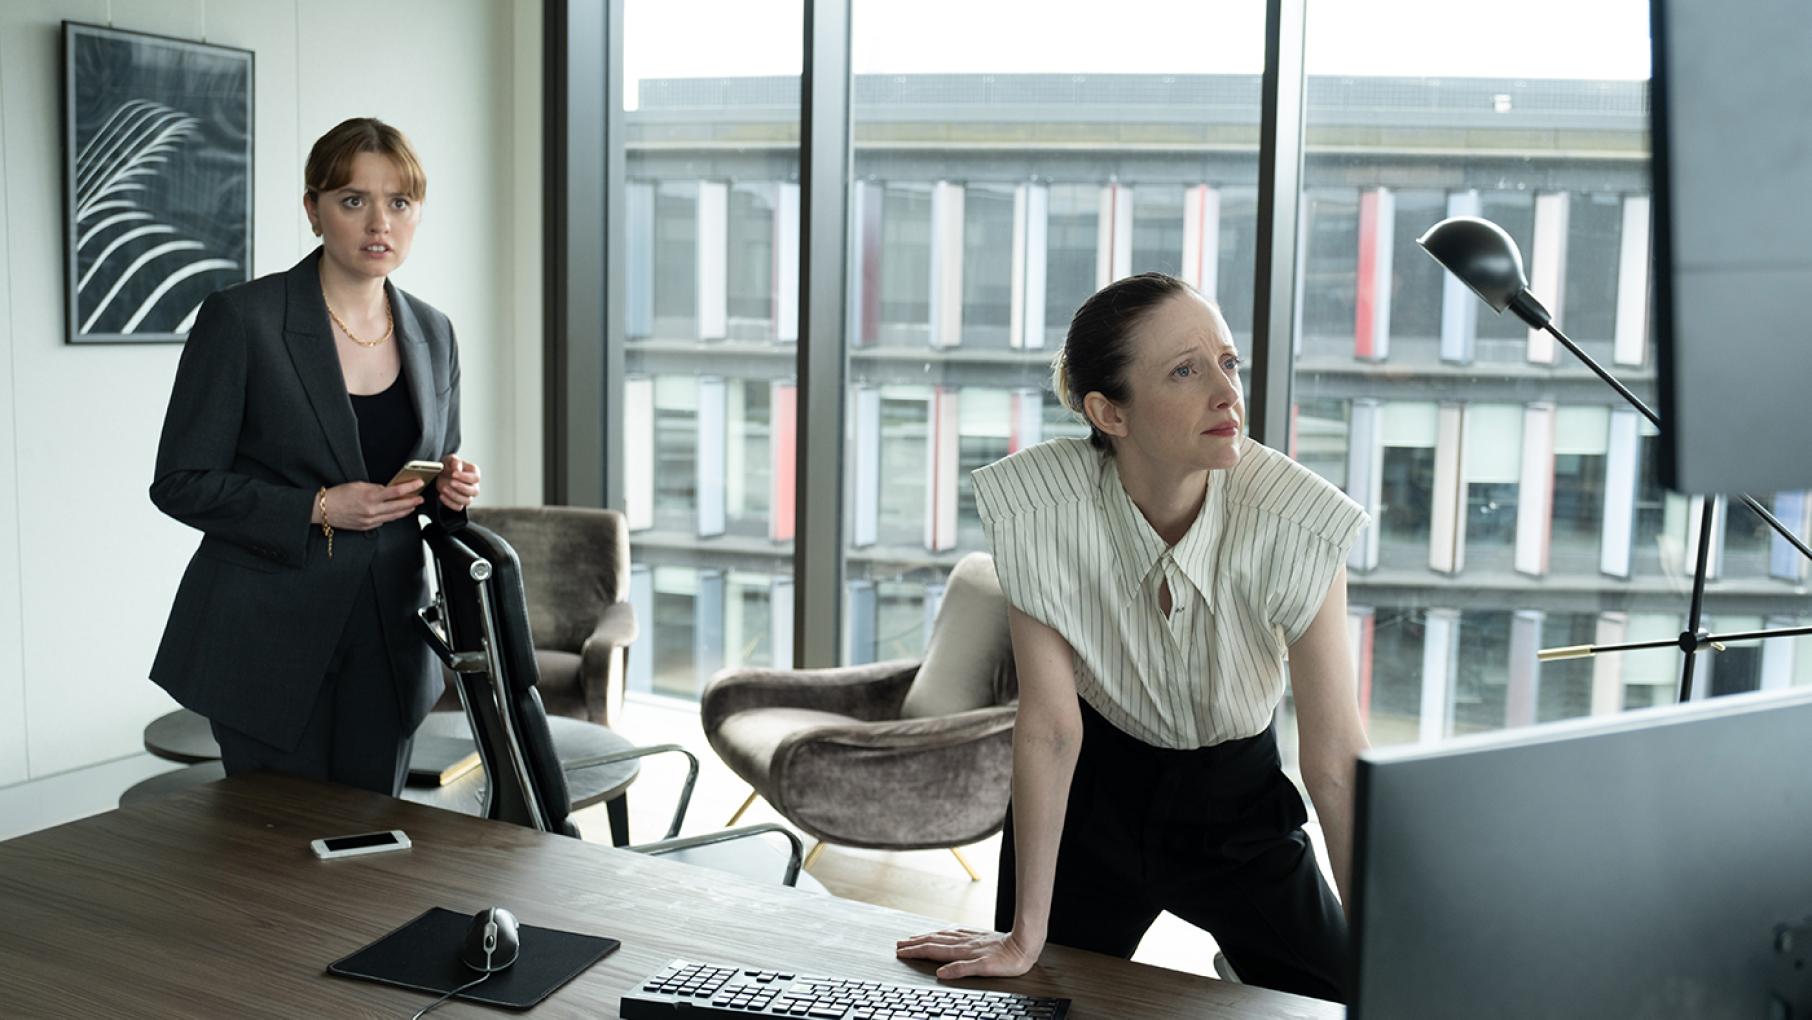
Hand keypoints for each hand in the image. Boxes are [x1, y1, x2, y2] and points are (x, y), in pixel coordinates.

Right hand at [321, 480, 423, 530]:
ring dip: (405, 511)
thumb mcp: (358, 485)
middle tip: (420, 498)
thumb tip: (388, 489)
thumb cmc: (338, 495)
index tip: (418, 483)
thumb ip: (375, 487)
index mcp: (370, 497)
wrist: (323, 510)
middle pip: (399, 506)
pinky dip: (392, 516)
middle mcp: (372, 510)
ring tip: (412, 506)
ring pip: (394, 516)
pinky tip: (396, 512)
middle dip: (412, 502)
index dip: (410, 487)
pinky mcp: (367, 527)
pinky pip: (384, 521)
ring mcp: (370, 520)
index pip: (396, 492)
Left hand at [436, 454, 480, 510]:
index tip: (454, 474)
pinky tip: (441, 495)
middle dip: (462, 488)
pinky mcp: (459, 502)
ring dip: (455, 496)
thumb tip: (458, 469)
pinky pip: (458, 507)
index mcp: (474, 473)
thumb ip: (455, 462)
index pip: (476, 478)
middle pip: (475, 491)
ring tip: (444, 488)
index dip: (465, 477)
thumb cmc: (449, 465)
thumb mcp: (450, 459)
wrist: (442, 474)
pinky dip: (449, 503)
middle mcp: (474, 485)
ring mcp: (467, 496)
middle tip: (451, 482)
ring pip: (467, 501)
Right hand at [895, 927, 1042, 980]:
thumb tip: (940, 974)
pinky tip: (943, 932)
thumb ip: (961, 970)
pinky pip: (955, 933)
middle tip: (900, 944)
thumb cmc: (1009, 960)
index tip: (901, 952)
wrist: (1025, 943)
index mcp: (963, 951)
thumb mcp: (985, 970)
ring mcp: (970, 938)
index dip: (915, 952)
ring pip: (942, 936)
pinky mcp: (979, 936)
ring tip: (914, 938)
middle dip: (915, 943)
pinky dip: (943, 933)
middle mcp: (964, 943)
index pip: (932, 951)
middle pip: (933, 941)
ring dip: (926, 937)